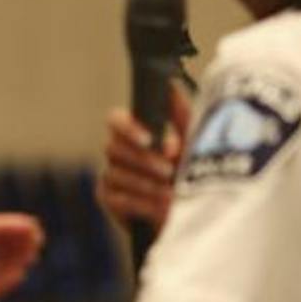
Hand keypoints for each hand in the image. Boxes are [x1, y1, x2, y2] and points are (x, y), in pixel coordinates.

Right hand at [96, 90, 190, 234]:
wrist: (192, 216)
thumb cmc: (191, 174)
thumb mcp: (192, 144)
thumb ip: (180, 116)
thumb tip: (170, 86)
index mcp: (134, 133)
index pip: (115, 120)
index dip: (128, 128)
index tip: (149, 140)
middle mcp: (117, 152)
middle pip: (113, 148)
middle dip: (143, 161)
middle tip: (169, 171)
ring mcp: (110, 175)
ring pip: (116, 174)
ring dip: (146, 184)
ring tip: (171, 193)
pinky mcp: (108, 199)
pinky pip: (116, 198)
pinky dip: (140, 202)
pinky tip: (159, 207)